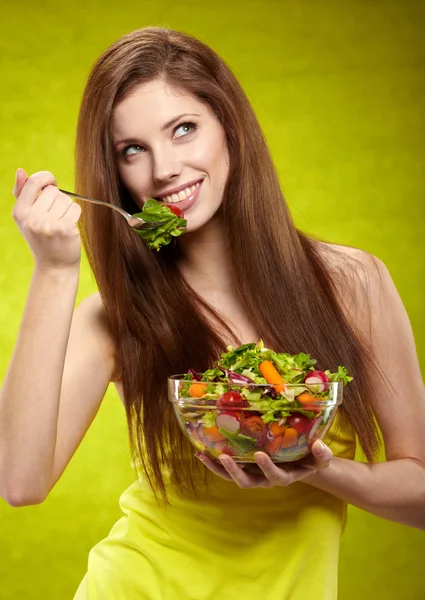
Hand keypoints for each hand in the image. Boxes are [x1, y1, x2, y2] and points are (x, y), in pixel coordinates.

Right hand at [12, 169, 81, 268]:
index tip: (52, 184)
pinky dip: (75, 214)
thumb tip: (20, 171)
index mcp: (19, 212)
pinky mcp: (65, 229)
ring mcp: (48, 224)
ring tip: (61, 222)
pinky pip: (75, 208)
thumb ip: (22, 193)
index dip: (47, 177)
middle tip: (54, 215)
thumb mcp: (27, 217)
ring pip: (65, 199)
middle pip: (53, 190)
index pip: (34, 181)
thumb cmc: (41, 238)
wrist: (54, 265)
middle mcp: (32, 218)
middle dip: (57, 199)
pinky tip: (69, 226)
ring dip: (67, 207)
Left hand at [196, 439, 331, 487]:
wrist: (301, 462)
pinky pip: (226, 468)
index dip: (266, 467)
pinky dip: (214, 462)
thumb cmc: (310, 458)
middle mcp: (265, 479)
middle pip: (247, 482)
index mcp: (284, 476)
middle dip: (234, 471)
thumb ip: (322, 454)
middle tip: (224, 456)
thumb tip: (319, 445)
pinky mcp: (244, 467)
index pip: (275, 475)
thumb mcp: (320, 457)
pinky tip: (201, 452)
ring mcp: (252, 474)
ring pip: (232, 477)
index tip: (259, 454)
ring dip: (217, 468)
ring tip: (203, 456)